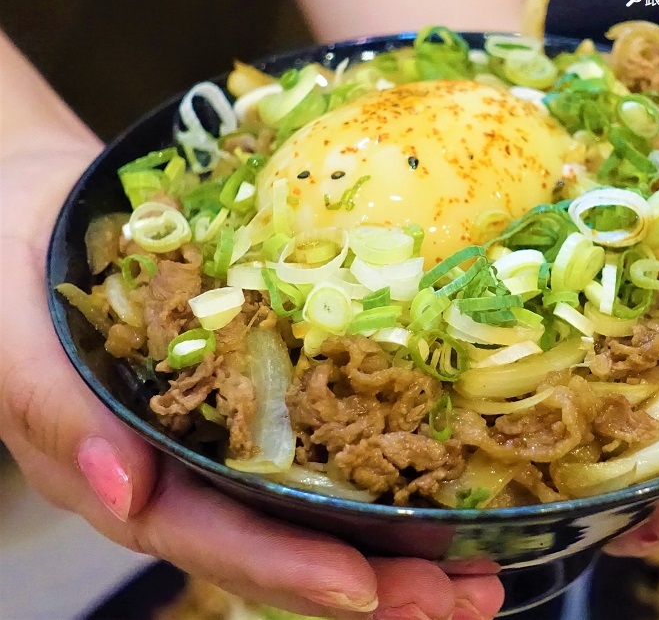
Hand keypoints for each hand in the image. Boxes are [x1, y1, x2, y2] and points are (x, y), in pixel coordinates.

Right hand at [0, 147, 503, 619]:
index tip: (366, 589)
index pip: (210, 537)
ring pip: (317, 510)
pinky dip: (389, 470)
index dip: (286, 569)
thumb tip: (121, 491)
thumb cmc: (11, 263)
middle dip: (378, 583)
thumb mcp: (11, 332)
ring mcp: (229, 435)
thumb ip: (52, 411)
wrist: (43, 205)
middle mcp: (185, 470)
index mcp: (124, 470)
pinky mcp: (265, 391)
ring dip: (402, 544)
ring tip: (482, 568)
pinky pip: (326, 442)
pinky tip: (450, 480)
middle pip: (284, 546)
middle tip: (468, 597)